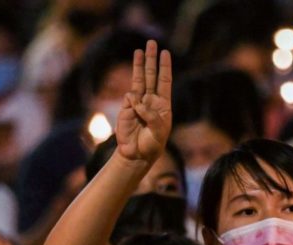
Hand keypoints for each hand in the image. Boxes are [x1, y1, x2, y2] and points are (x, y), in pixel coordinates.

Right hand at [115, 39, 171, 166]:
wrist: (137, 154)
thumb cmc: (152, 144)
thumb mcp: (158, 131)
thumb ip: (150, 115)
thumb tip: (136, 101)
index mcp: (163, 104)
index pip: (165, 81)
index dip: (165, 67)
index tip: (165, 53)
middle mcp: (150, 100)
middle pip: (151, 75)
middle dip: (151, 59)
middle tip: (151, 42)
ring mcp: (137, 103)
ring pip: (138, 80)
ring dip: (138, 65)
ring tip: (138, 51)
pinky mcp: (126, 109)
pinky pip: (129, 99)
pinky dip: (132, 102)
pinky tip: (134, 110)